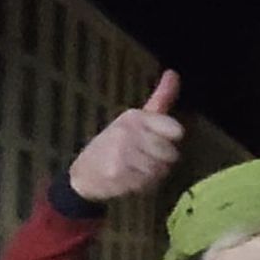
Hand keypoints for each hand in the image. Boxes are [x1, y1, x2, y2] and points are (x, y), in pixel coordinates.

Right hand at [69, 70, 183, 201]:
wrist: (85, 174)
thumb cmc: (117, 145)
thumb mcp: (136, 118)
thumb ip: (161, 99)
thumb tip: (174, 72)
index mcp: (135, 117)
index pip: (175, 129)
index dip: (171, 139)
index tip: (158, 140)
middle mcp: (128, 132)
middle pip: (172, 154)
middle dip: (163, 161)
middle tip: (144, 158)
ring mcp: (122, 153)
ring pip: (161, 170)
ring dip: (154, 175)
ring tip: (137, 169)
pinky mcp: (118, 174)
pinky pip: (149, 184)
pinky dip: (144, 186)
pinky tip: (131, 180)